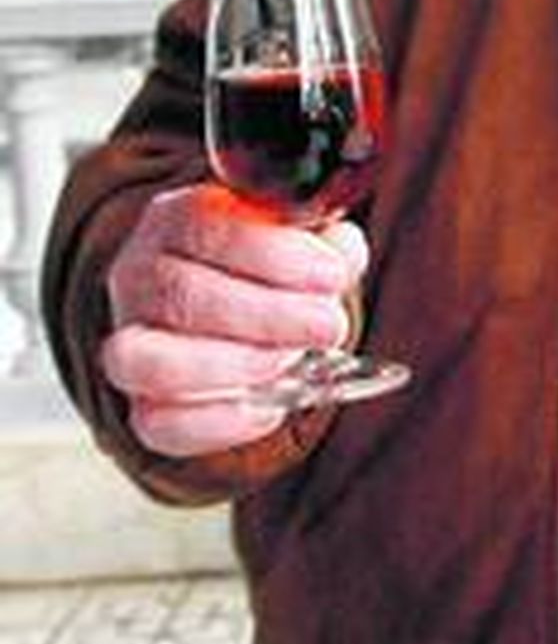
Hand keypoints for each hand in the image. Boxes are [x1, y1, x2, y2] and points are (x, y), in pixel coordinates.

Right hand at [100, 182, 366, 457]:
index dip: (272, 254)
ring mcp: (129, 344)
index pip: (204, 226)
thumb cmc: (270, 272)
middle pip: (181, 294)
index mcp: (174, 220)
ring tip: (291, 358)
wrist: (245, 319)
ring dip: (234, 363)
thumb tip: (341, 251)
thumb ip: (324, 243)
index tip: (330, 275)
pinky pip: (159, 424)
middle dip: (269, 314)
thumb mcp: (302, 242)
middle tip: (327, 325)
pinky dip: (223, 419)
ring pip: (148, 361)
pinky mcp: (141, 406)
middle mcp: (139, 278)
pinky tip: (270, 402)